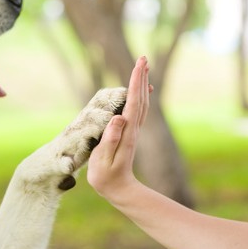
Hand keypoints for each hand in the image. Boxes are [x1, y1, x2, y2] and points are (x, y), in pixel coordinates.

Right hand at [87, 56, 151, 200]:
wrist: (119, 189)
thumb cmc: (107, 177)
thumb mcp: (104, 160)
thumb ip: (110, 139)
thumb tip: (119, 117)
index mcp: (127, 132)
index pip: (133, 102)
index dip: (135, 83)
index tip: (139, 65)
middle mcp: (134, 129)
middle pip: (140, 98)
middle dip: (141, 78)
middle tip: (143, 59)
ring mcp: (134, 131)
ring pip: (141, 103)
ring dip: (142, 84)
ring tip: (143, 69)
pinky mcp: (131, 133)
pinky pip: (138, 110)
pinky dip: (140, 96)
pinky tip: (141, 91)